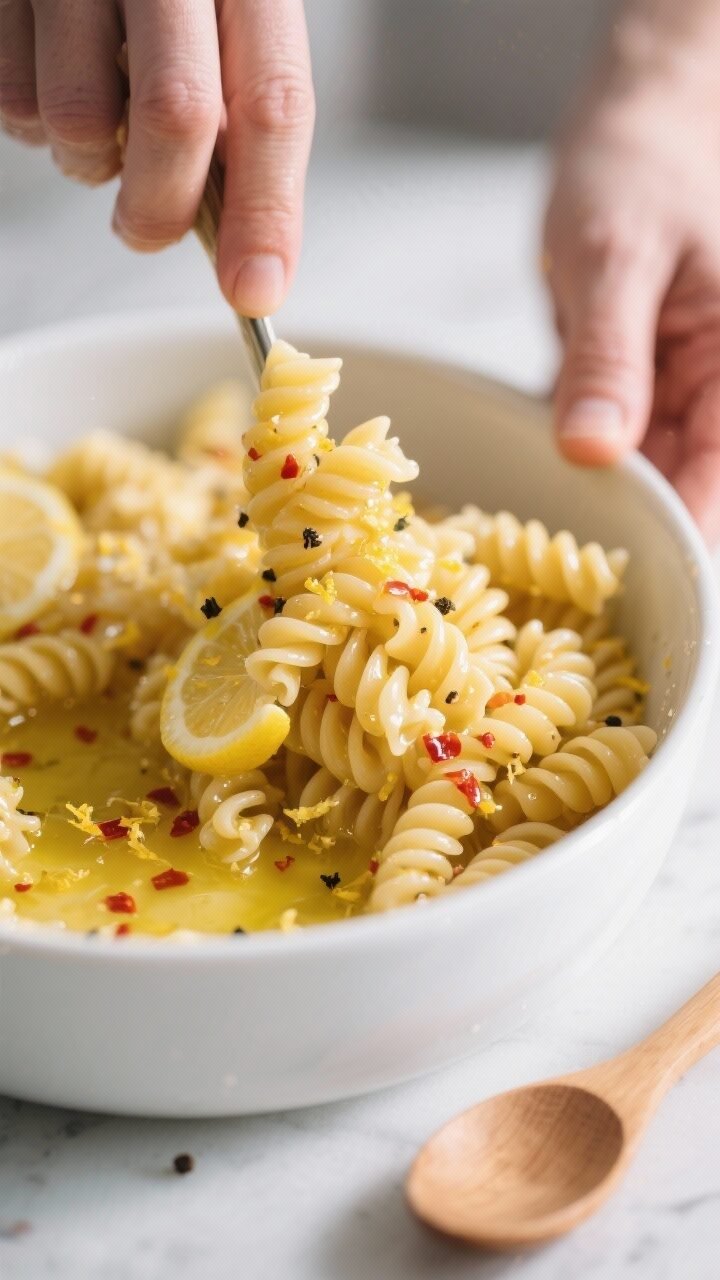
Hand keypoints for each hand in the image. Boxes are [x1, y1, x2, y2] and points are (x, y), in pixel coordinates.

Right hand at [0, 0, 313, 316]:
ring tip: (98, 125)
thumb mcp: (228, 22)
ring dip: (89, 163)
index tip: (254, 288)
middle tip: (148, 230)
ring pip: (81, 119)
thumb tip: (248, 244)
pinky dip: (36, 126)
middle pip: (176, 115)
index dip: (266, 211)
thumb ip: (243, 111)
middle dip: (163, 206)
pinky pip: (14, 102)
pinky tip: (54, 80)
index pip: (272, 104)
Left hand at [544, 16, 719, 542]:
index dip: (674, 543)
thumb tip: (592, 451)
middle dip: (623, 535)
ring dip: (592, 510)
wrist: (637, 125)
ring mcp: (675, 397)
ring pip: (641, 482)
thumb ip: (608, 358)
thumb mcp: (614, 258)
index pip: (717, 488)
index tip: (618, 585)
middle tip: (553, 575)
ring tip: (534, 542)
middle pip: (681, 496)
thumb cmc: (640, 168)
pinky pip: (608, 450)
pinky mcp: (634, 393)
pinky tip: (534, 492)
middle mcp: (716, 395)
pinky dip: (574, 469)